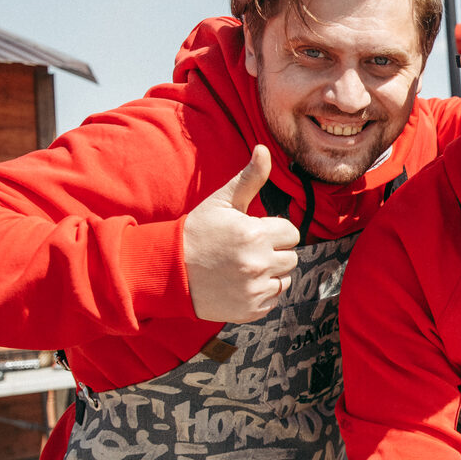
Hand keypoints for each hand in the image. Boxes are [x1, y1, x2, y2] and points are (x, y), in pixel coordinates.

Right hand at [182, 146, 300, 322]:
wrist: (169, 271)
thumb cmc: (197, 232)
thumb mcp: (221, 202)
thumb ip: (249, 178)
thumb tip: (264, 149)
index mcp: (255, 234)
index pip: (291, 233)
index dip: (274, 231)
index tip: (253, 233)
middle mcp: (258, 263)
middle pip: (291, 257)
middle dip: (273, 252)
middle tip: (246, 251)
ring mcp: (254, 289)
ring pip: (284, 279)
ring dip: (269, 273)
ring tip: (241, 267)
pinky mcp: (250, 310)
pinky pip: (272, 299)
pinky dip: (260, 293)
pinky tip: (238, 284)